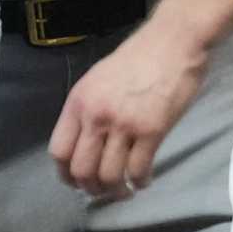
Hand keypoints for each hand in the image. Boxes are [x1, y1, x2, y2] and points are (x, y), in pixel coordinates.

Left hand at [49, 15, 208, 198]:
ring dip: (116, 190)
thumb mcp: (99, 79)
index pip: (59, 151)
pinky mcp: (152, 130)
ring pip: (109, 176)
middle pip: (82, 170)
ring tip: (125, 189)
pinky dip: (140, 182)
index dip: (66, 174)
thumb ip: (88, 108)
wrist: (174, 40)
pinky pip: (138, 170)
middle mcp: (96, 115)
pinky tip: (144, 180)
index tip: (76, 182)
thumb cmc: (138, 57)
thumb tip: (85, 142)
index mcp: (79, 101)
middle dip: (91, 188)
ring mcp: (124, 124)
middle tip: (103, 190)